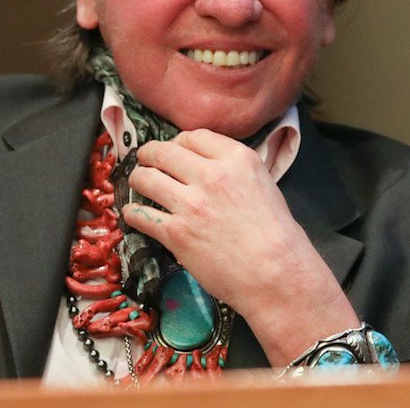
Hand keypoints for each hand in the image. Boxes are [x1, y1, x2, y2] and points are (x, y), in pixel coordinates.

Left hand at [122, 128, 357, 364]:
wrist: (276, 274)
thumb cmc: (276, 233)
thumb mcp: (262, 182)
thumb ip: (234, 168)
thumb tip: (206, 164)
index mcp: (237, 158)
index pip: (194, 136)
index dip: (178, 142)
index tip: (174, 149)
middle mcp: (211, 175)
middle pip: (163, 152)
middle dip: (149, 154)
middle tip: (145, 159)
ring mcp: (190, 204)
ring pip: (146, 178)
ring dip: (137, 178)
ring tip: (138, 181)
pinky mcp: (176, 233)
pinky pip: (141, 215)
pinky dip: (133, 213)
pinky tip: (134, 213)